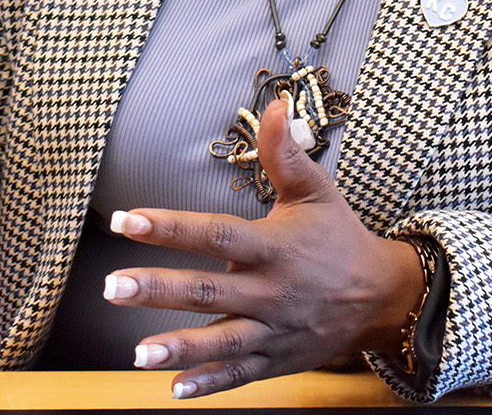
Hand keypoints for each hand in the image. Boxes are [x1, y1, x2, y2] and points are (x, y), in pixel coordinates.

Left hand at [104, 100, 425, 398]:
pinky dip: (210, 383)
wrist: (380, 297)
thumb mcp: (316, 191)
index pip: (215, 234)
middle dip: (158, 290)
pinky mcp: (276, 360)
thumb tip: (274, 105)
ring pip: (221, 342)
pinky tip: (176, 389)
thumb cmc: (339, 238)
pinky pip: (240, 375)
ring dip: (178, 349)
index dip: (170, 226)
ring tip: (137, 354)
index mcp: (274, 247)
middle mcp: (271, 291)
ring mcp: (273, 331)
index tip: (127, 220)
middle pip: (208, 291)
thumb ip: (285, 153)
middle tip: (111, 287)